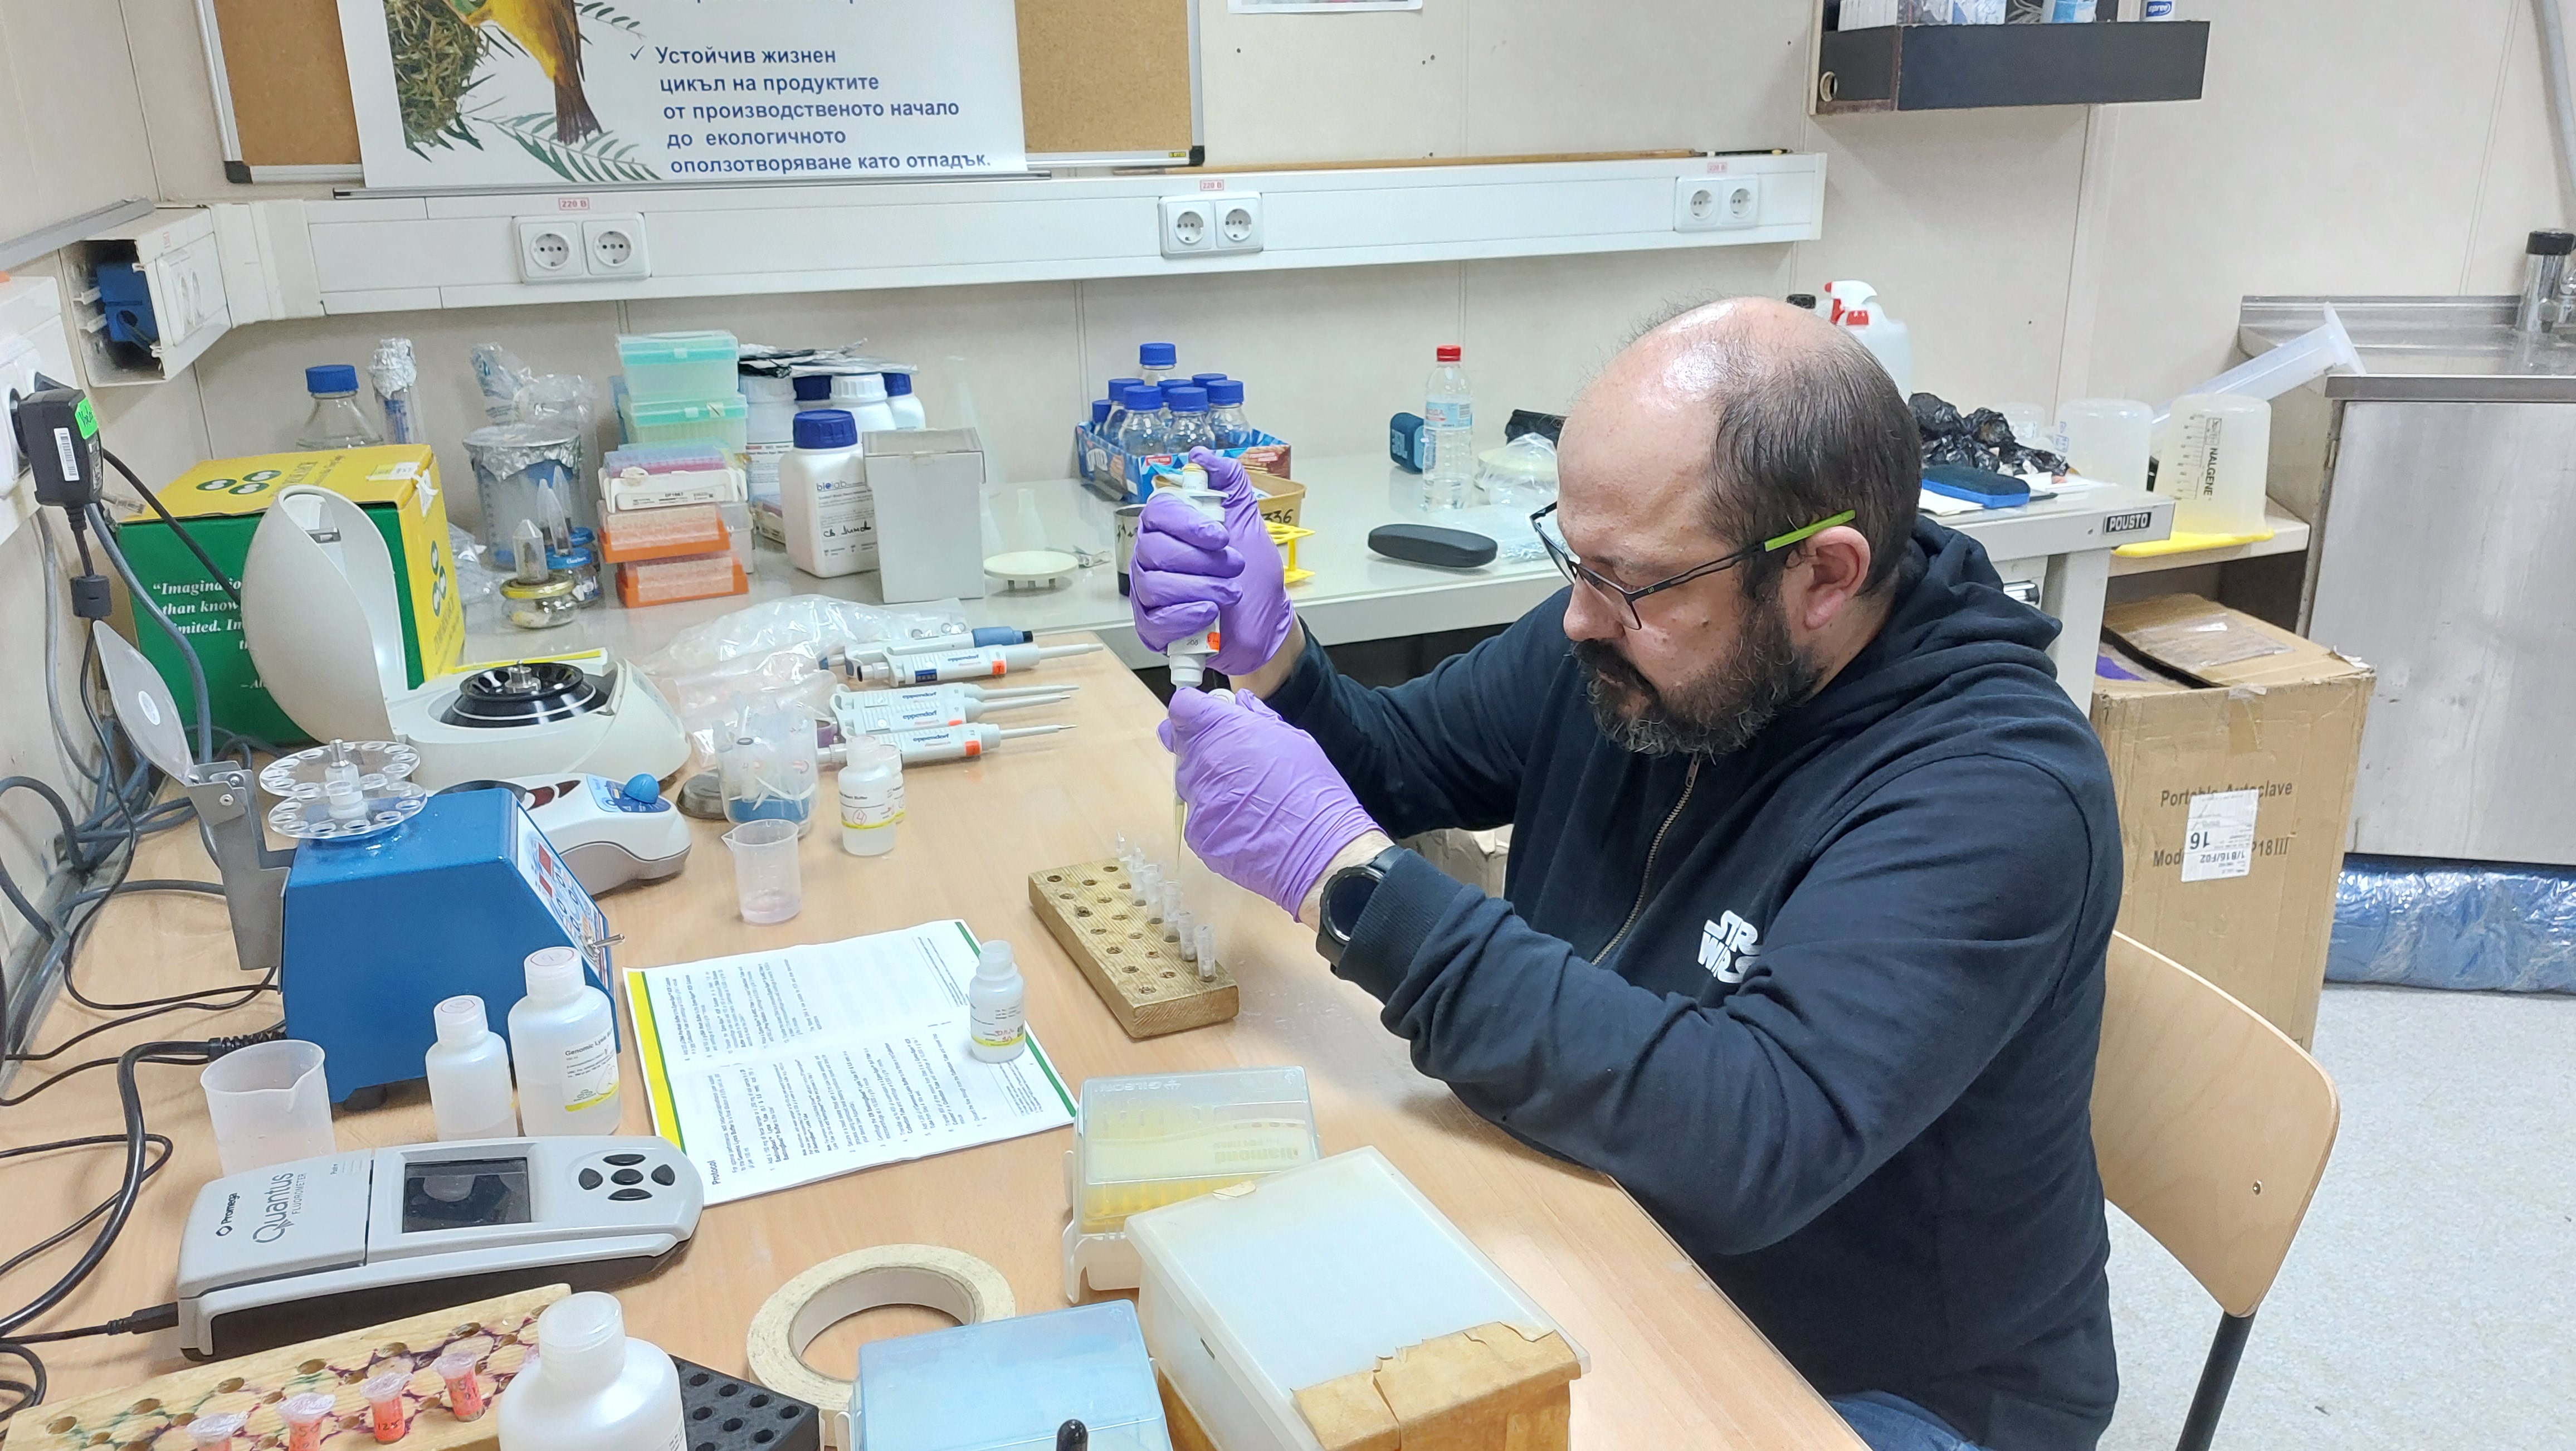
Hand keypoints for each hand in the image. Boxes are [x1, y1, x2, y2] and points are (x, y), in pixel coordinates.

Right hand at [1130, 449, 1295, 677]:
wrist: (1266, 624)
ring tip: (1231, 593)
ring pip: (1155, 584)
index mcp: (1171, 529)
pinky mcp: (1154, 628)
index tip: (1220, 536)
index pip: (1158, 513)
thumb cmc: (1253, 575)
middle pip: (1154, 549)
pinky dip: (1185, 616)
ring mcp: (1150, 594)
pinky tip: (1209, 614)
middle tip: (1235, 566)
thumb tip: (1202, 455)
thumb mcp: (1249, 522)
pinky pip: (1155, 620)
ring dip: (1201, 588)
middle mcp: (1153, 558)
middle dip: (1202, 560)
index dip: (1187, 523)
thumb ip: (1229, 484)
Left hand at [1160, 687, 1379, 915]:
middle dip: (1201, 748)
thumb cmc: (1313, 790)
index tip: (1208, 720)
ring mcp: (1197, 801)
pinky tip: (1246, 826)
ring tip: (1249, 800)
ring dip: (1210, 785)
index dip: (1194, 712)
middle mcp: (1201, 763)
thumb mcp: (1294, 740)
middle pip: (1181, 746)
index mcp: (1223, 731)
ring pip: (1190, 785)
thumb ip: (1258, 718)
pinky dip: (1217, 819)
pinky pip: (1199, 819)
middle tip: (1235, 763)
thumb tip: (1240, 703)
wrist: (1319, 851)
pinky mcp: (1198, 835)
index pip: (1183, 707)